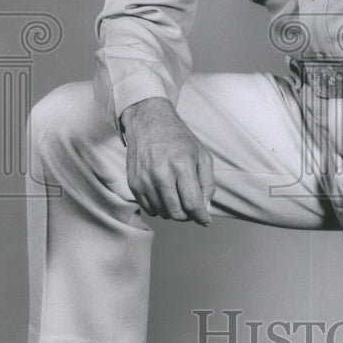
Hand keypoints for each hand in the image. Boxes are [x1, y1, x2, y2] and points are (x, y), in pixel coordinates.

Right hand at [121, 97, 214, 223]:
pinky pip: (149, 209)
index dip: (201, 217)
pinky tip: (165, 195)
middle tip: (192, 208)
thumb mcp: (202, 155)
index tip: (206, 221)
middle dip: (188, 216)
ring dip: (174, 211)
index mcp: (182, 166)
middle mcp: (162, 174)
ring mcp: (145, 180)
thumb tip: (204, 208)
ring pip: (163, 213)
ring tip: (178, 196)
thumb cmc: (179, 139)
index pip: (192, 204)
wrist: (149, 122)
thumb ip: (208, 183)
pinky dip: (160, 208)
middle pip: (177, 213)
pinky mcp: (134, 183)